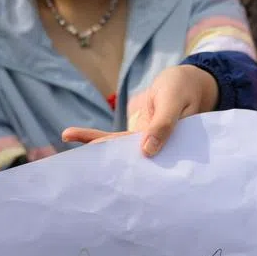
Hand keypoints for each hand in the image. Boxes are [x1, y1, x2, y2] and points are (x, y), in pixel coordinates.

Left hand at [62, 64, 217, 156]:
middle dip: (100, 165)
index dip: (121, 168)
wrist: (190, 82)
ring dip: (91, 146)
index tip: (100, 174)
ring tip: (66, 137)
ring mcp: (144, 143)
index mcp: (166, 147)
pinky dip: (95, 137)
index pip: (141, 163)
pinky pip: (114, 139)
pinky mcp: (137, 135)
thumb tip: (146, 152)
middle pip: (124, 161)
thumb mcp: (173, 101)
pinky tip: (71, 134)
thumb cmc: (184, 88)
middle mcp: (154, 150)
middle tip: (73, 169)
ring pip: (115, 150)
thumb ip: (162, 124)